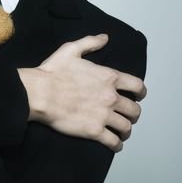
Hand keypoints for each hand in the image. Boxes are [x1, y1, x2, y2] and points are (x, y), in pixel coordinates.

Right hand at [18, 34, 146, 152]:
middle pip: (135, 110)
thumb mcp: (71, 49)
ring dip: (126, 130)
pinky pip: (114, 142)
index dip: (141, 92)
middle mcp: (110, 97)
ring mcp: (104, 115)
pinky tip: (114, 143)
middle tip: (127, 115)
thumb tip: (104, 38)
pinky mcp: (94, 131)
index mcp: (108, 77)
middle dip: (133, 113)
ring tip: (122, 131)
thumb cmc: (53, 72)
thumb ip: (90, 42)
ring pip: (127, 127)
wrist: (40, 93)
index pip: (137, 86)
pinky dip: (117, 144)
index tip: (138, 95)